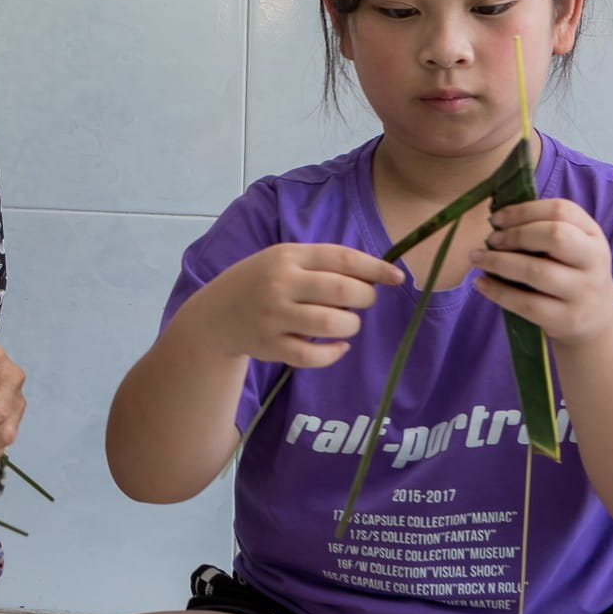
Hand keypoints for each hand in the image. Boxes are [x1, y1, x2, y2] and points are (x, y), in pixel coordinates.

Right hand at [197, 243, 404, 368]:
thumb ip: (324, 263)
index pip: (342, 259)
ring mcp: (274, 317)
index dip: (375, 269)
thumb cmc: (262, 281)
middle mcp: (280, 285)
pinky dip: (334, 354)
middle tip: (361, 302)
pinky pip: (314, 356)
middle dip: (364, 298)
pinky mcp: (271, 347)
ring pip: (332, 325)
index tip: (397, 278)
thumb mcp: (285, 259)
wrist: (215, 314)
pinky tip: (337, 347)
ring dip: (351, 326)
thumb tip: (377, 275)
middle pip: (341, 291)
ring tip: (346, 323)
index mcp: (288, 257)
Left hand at [471, 198, 612, 346]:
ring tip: (476, 258)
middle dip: (516, 234)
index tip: (496, 218)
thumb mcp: (572, 247)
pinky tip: (481, 283)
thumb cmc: (572, 274)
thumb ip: (543, 230)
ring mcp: (582, 292)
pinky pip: (527, 304)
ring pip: (537, 272)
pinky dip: (498, 292)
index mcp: (592, 235)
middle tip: (491, 240)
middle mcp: (593, 261)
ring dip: (499, 262)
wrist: (598, 320)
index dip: (524, 211)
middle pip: (555, 236)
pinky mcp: (567, 319)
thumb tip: (497, 221)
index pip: (562, 210)